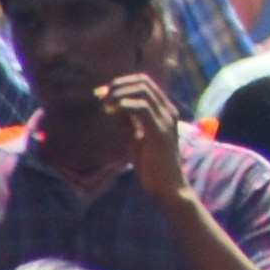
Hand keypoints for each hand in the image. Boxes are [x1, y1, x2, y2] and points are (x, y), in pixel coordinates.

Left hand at [106, 70, 197, 212]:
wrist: (168, 188)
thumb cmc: (152, 166)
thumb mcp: (135, 138)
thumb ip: (126, 121)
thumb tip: (110, 104)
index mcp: (165, 111)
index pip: (145, 83)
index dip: (122, 83)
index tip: (104, 93)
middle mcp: (168, 111)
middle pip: (143, 82)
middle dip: (119, 84)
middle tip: (101, 95)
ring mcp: (166, 120)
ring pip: (142, 90)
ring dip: (119, 93)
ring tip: (105, 103)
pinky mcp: (159, 131)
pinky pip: (141, 107)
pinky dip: (124, 104)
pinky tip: (112, 111)